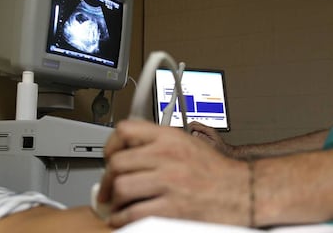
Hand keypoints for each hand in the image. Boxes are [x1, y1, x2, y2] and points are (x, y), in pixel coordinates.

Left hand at [98, 120, 249, 227]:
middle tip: (106, 188)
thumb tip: (128, 152)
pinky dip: (122, 219)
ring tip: (116, 205)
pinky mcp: (172, 208)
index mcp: (169, 138)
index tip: (108, 158)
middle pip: (118, 162)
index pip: (125, 130)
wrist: (242, 192)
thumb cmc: (216, 171)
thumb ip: (158, 143)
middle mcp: (167, 156)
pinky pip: (133, 213)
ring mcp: (169, 182)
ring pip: (122, 187)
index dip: (110, 146)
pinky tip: (123, 219)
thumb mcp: (186, 143)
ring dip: (114, 201)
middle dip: (106, 179)